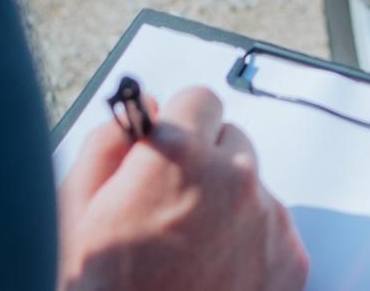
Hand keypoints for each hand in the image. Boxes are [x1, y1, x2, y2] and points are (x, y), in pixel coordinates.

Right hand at [58, 86, 308, 290]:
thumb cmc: (100, 289)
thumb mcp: (77, 211)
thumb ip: (110, 143)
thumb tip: (144, 108)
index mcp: (177, 154)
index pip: (199, 98)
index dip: (179, 126)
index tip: (168, 151)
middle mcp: (232, 178)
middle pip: (232, 140)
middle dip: (206, 162)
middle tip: (173, 208)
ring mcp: (269, 220)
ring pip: (253, 187)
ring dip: (229, 204)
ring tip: (190, 254)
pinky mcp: (292, 260)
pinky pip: (275, 229)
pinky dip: (251, 244)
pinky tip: (215, 277)